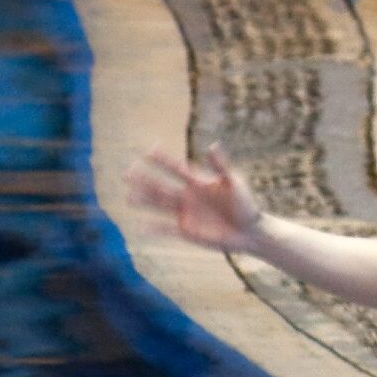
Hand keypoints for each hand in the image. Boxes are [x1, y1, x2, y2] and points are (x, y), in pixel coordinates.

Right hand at [126, 144, 262, 252]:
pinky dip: (154, 229)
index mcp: (197, 181)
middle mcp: (187, 195)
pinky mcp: (187, 231)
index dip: (163, 160)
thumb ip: (221, 166)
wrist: (249, 231)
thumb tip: (212, 145)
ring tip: (128, 197)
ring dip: (145, 201)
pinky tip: (140, 227)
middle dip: (145, 180)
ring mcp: (185, 213)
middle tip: (127, 171)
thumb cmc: (245, 204)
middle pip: (161, 186)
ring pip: (160, 205)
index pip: (176, 168)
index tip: (149, 149)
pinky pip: (167, 229)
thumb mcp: (234, 182)